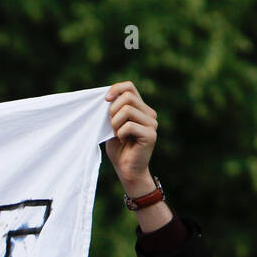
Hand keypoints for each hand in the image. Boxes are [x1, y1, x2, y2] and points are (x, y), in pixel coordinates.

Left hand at [104, 80, 157, 195]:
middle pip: (127, 97)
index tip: (105, 100)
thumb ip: (113, 112)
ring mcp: (152, 123)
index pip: (129, 87)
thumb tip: (106, 97)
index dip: (116, 89)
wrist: (127, 170)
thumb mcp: (112, 126)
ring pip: (127, 110)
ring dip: (115, 124)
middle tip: (111, 126)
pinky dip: (120, 134)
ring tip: (117, 135)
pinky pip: (129, 126)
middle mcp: (149, 113)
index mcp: (141, 108)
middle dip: (112, 111)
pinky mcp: (150, 134)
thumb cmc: (119, 149)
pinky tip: (124, 141)